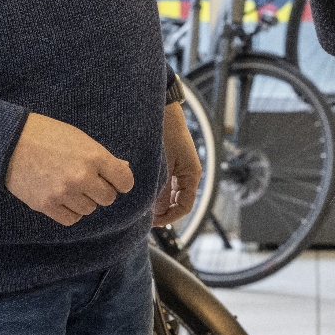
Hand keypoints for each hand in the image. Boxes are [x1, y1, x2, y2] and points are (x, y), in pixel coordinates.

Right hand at [5, 112, 134, 225]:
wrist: (10, 142)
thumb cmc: (48, 135)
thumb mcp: (80, 139)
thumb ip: (102, 157)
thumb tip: (124, 169)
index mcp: (94, 156)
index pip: (124, 181)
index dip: (122, 181)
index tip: (116, 180)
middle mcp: (82, 177)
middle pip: (108, 198)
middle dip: (101, 190)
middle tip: (88, 181)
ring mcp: (64, 193)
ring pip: (89, 209)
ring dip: (84, 200)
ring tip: (70, 186)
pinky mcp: (46, 205)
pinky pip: (71, 219)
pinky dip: (70, 211)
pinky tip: (62, 198)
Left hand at [153, 102, 202, 226]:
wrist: (164, 112)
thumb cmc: (166, 134)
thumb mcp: (163, 165)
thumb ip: (161, 189)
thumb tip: (157, 212)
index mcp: (192, 175)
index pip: (184, 206)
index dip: (170, 217)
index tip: (153, 222)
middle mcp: (188, 175)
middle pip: (179, 202)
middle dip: (163, 212)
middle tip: (144, 217)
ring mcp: (180, 170)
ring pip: (172, 195)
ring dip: (159, 202)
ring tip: (142, 206)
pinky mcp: (172, 164)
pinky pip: (167, 184)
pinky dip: (158, 191)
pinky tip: (144, 192)